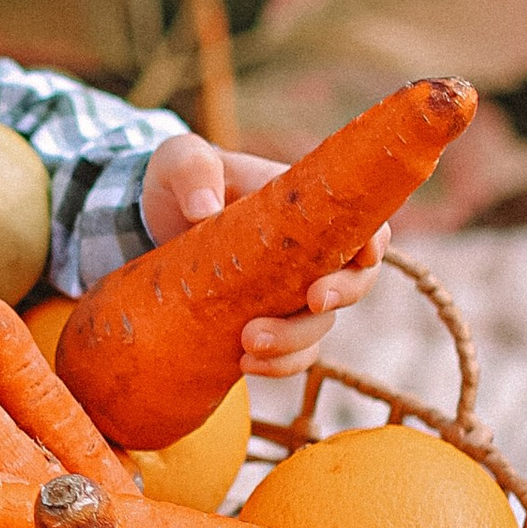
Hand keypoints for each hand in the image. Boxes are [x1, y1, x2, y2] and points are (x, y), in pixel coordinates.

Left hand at [141, 132, 387, 377]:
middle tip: (313, 301)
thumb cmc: (182, 181)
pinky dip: (278, 365)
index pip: (360, 224)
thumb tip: (204, 209)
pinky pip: (292, 355)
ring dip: (295, 340)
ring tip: (249, 344)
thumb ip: (193, 171)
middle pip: (355, 281)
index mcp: (305, 209)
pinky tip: (244, 366)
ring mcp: (290, 293)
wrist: (152, 225)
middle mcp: (309, 254)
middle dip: (342, 295)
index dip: (373, 242)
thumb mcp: (179, 162)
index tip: (363, 257)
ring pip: (320, 325)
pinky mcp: (266, 323)